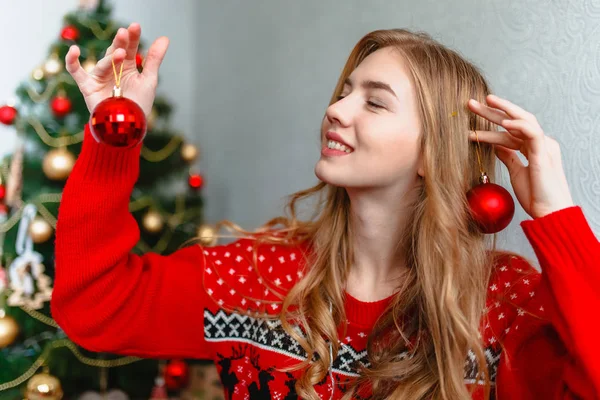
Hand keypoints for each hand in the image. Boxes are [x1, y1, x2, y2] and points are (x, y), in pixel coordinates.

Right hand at [65, 22, 168, 115]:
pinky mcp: (88, 86)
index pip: (130, 48)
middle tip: (125, 32)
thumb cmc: (138, 105)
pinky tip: (74, 51)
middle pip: (115, 51)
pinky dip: (72, 61)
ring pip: (103, 63)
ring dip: (110, 57)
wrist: (128, 127)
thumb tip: (164, 38)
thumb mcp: (149, 80)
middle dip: (120, 42)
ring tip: (121, 53)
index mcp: (127, 66)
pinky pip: (75, 71)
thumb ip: (154, 59)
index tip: (135, 26)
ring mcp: (100, 76)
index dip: (132, 37)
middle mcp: (113, 68)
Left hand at [467, 94, 573, 218]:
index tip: (470, 122)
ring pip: (523, 121)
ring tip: (484, 103)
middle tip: (471, 103)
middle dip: (492, 111)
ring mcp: (544, 146)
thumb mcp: (516, 172)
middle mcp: (540, 143)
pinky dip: (519, 125)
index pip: (509, 131)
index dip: (490, 125)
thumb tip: (496, 146)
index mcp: (533, 148)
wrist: (549, 213)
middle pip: (514, 121)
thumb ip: (509, 157)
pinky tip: (504, 123)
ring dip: (503, 111)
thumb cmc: (535, 195)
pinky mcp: (545, 153)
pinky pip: (533, 133)